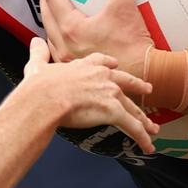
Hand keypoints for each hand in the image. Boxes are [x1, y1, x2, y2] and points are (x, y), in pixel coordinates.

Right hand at [22, 37, 158, 153]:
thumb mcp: (38, 65)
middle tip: (148, 89)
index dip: (111, 65)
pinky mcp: (113, 111)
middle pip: (126, 82)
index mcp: (86, 66)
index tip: (115, 65)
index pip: (104, 62)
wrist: (46, 98)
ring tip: (153, 128)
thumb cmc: (40, 86)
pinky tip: (148, 146)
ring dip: (144, 120)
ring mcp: (110, 93)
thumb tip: (35, 42)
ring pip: (132, 108)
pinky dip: (141, 137)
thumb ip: (39, 53)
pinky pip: (132, 127)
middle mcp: (103, 77)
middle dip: (138, 86)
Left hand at [41, 0, 153, 79]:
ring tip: (57, 8)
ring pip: (51, 34)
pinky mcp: (77, 69)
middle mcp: (64, 45)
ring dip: (52, 18)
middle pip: (46, 15)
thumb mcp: (126, 7)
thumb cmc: (133, 47)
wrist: (144, 76)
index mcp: (71, 28)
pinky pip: (59, 49)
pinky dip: (59, 37)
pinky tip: (68, 35)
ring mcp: (68, 60)